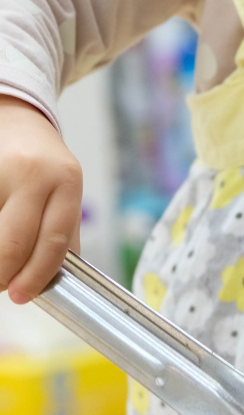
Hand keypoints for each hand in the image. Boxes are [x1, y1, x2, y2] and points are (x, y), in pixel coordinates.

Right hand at [0, 96, 81, 302]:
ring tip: (0, 261)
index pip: (55, 240)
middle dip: (5, 274)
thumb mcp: (65, 190)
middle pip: (16, 242)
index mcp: (66, 182)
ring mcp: (1, 171)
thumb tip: (57, 278)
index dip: (37, 275)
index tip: (23, 295)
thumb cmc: (41, 164)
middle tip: (2, 286)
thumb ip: (64, 231)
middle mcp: (36, 174)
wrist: (16, 120)